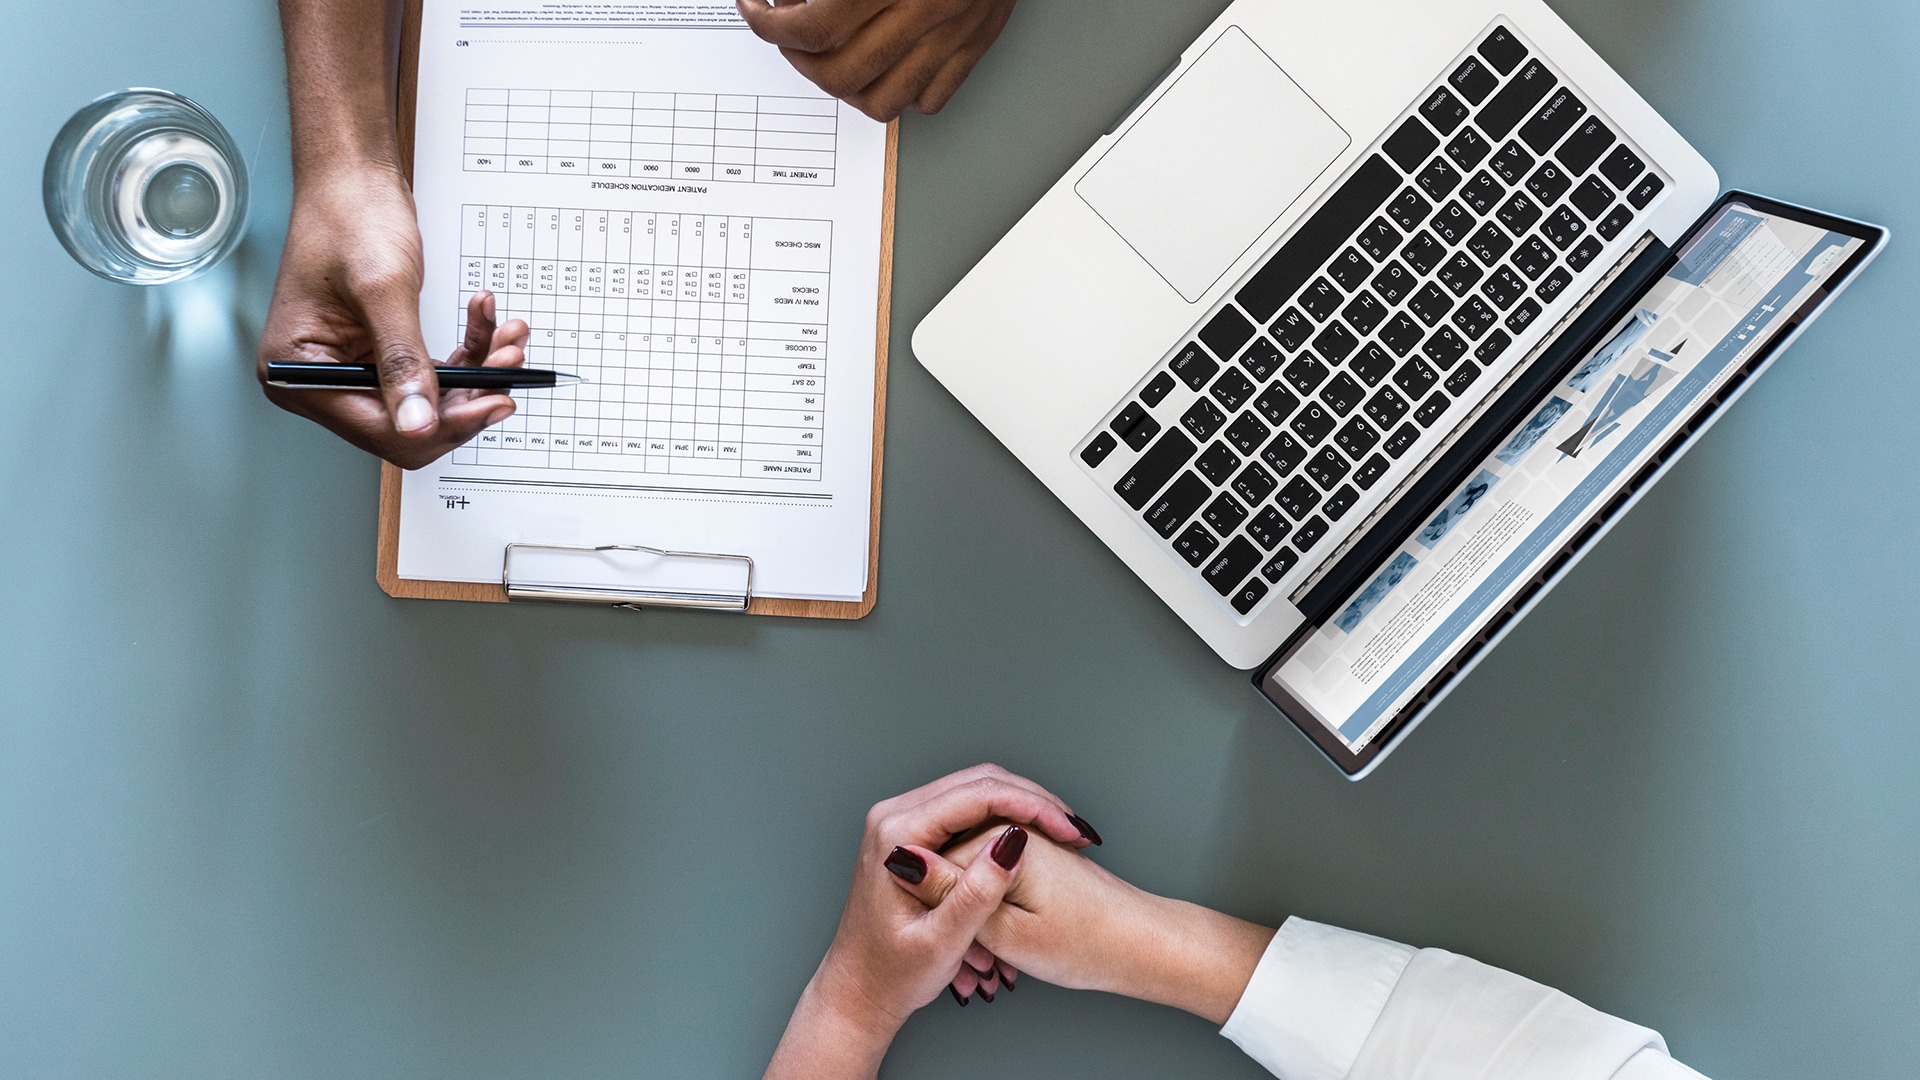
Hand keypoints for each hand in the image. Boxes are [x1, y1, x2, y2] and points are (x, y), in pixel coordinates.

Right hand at [257, 167, 527, 468]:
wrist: (353, 177)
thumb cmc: (349, 216)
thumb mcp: (383, 290)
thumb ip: (402, 361)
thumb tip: (419, 425)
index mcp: (298, 373)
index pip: (379, 430)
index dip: (442, 424)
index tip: (492, 402)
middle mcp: (321, 379)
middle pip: (410, 423)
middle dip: (467, 395)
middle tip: (508, 367)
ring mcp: (352, 366)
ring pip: (431, 397)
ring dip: (477, 371)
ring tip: (507, 337)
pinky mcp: (380, 351)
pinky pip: (433, 369)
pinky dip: (467, 350)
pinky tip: (487, 322)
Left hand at [738, 0, 1017, 120]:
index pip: (813, 27)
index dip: (769, 25)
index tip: (754, 9)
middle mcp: (925, 9)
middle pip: (839, 73)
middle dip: (796, 59)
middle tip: (784, 32)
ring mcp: (952, 35)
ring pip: (880, 101)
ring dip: (842, 86)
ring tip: (825, 56)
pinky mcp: (973, 46)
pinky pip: (928, 100)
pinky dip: (897, 93)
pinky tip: (880, 63)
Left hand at [764, 764, 1096, 1078]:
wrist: (859, 990)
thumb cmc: (893, 974)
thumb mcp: (941, 943)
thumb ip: (976, 894)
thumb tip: (1013, 842)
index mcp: (896, 835)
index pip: (976, 796)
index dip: (1032, 807)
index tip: (1070, 831)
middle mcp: (894, 816)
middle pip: (978, 783)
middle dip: (1033, 801)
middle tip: (1075, 831)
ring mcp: (902, 821)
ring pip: (976, 791)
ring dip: (1022, 807)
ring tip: (1063, 836)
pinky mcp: (913, 833)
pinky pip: (967, 810)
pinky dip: (1005, 819)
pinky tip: (1035, 841)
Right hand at [911, 830, 1276, 1024]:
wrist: (1142, 945)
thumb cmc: (1087, 945)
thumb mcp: (1005, 933)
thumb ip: (951, 895)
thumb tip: (903, 860)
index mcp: (999, 838)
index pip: (929, 860)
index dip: (930, 907)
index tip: (945, 945)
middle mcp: (1010, 829)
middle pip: (948, 861)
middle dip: (950, 909)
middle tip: (969, 958)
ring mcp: (1023, 840)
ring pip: (970, 875)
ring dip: (970, 915)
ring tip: (987, 961)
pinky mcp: (1033, 854)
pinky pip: (992, 879)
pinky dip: (990, 912)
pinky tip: (1001, 944)